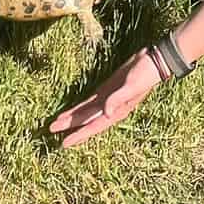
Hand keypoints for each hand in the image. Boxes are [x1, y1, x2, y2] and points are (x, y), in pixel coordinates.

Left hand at [48, 47, 162, 148]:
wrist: (153, 60)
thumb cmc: (145, 74)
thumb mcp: (132, 87)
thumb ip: (118, 99)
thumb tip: (106, 114)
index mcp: (117, 111)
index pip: (93, 126)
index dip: (79, 135)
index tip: (64, 143)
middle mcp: (111, 108)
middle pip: (86, 120)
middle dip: (69, 126)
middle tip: (50, 130)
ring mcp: (108, 98)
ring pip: (86, 111)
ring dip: (72, 117)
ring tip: (55, 122)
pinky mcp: (108, 87)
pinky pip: (90, 100)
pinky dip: (80, 106)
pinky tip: (71, 109)